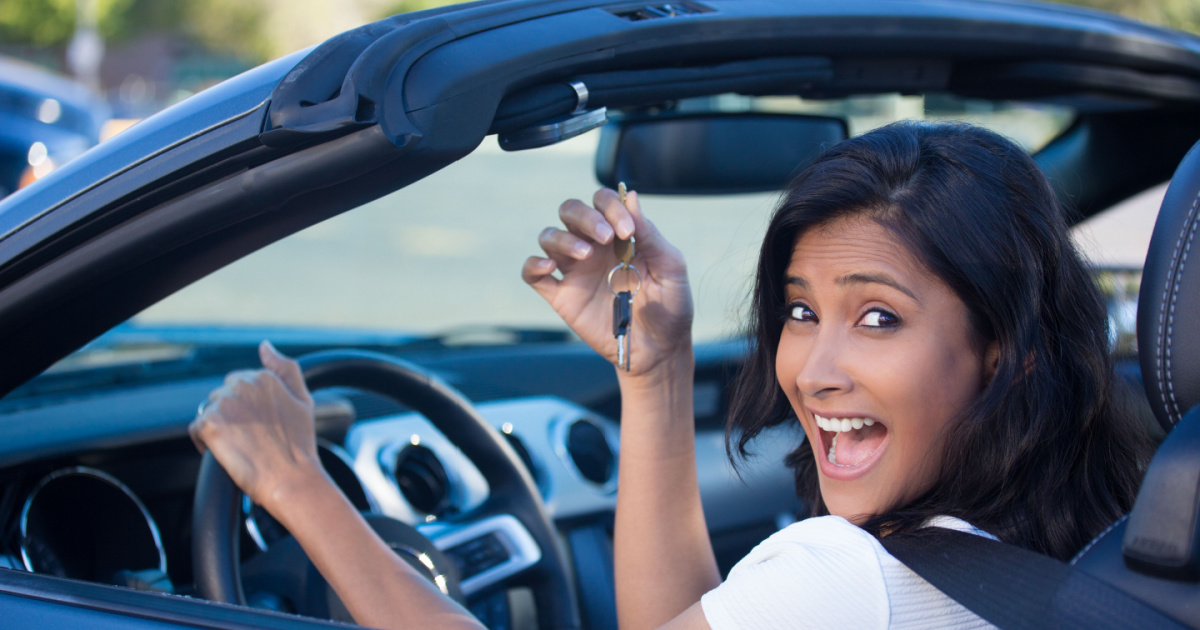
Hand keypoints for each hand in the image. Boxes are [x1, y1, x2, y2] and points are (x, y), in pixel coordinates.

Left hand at [189, 341, 324, 510]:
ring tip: (239, 447)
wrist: (291, 479)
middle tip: (251, 439)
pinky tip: (226, 454)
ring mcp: (225, 404)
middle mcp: (242, 385)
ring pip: (209, 411)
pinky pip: (196, 429)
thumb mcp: (303, 399)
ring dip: (219, 428)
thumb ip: (285, 367)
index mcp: (264, 377)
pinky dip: (205, 443)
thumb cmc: (299, 445)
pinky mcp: (210, 424)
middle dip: (231, 416)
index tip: (260, 427)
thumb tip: (264, 346)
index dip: (248, 409)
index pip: (239, 385)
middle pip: (221, 396)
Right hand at [522, 188, 692, 376]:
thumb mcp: (670, 267)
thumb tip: (632, 196)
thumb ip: (650, 233)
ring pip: (549, 237)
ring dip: (563, 239)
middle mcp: (594, 248)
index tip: (627, 231)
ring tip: (586, 255)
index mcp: (619, 235)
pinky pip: (534, 274)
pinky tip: (549, 267)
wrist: (659, 350)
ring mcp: (575, 271)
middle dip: (584, 216)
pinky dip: (534, 265)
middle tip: (605, 237)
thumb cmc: (669, 307)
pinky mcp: (562, 297)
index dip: (611, 207)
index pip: (603, 202)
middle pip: (570, 211)